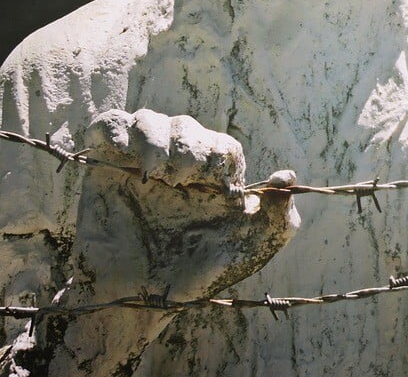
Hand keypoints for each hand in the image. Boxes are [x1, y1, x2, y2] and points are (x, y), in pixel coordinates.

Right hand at [46, 109, 298, 376]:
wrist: (138, 303)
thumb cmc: (197, 279)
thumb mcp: (250, 251)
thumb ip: (279, 217)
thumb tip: (287, 176)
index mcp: (212, 182)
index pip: (221, 146)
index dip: (219, 156)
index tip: (216, 186)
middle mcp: (177, 168)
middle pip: (185, 127)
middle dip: (190, 147)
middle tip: (183, 179)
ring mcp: (140, 167)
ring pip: (148, 120)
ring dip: (156, 138)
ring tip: (159, 174)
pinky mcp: (104, 170)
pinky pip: (109, 127)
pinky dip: (117, 130)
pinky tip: (127, 157)